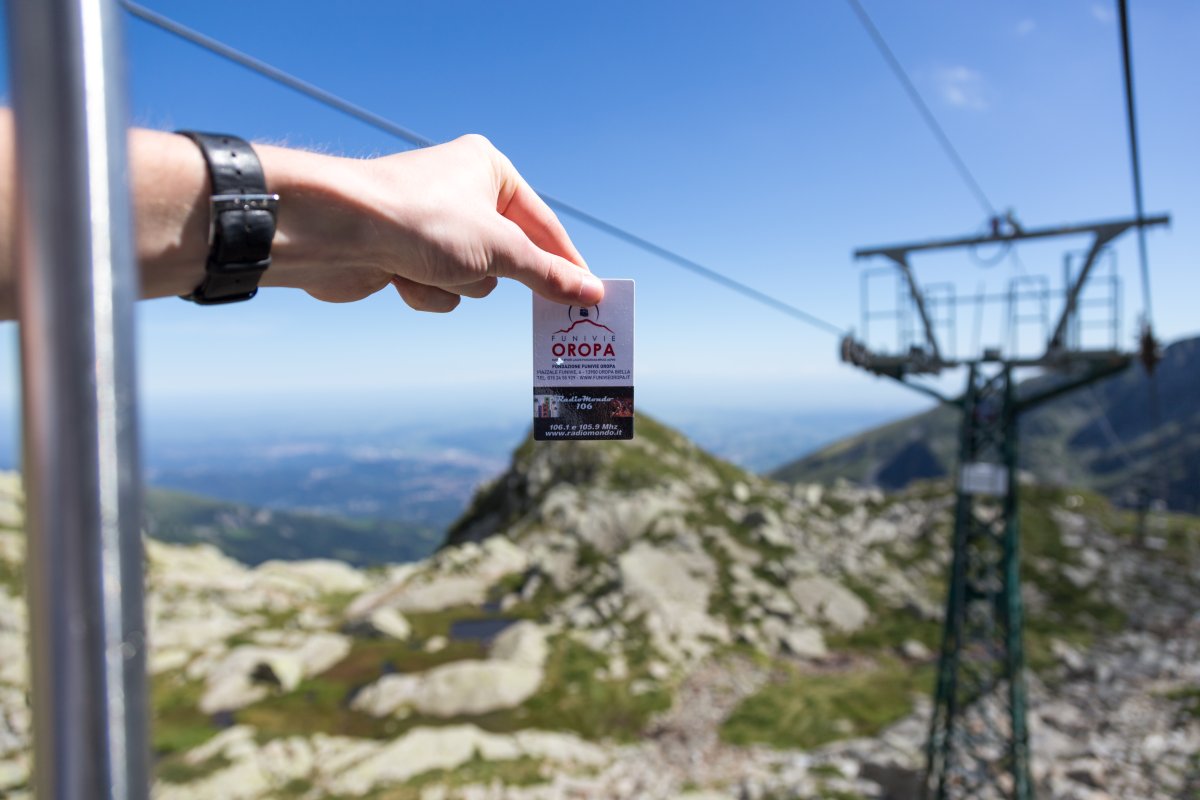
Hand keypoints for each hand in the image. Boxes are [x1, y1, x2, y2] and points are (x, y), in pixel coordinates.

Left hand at [258, 134, 604, 311]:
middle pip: (507, 255)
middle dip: (495, 273)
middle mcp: (460, 190)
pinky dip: (424, 291)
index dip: (566, 262)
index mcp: (488, 169)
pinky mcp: (403, 253)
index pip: (543, 224)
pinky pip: (437, 288)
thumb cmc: (420, 222)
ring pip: (472, 278)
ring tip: (429, 267)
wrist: (335, 230)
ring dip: (455, 285)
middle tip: (535, 307)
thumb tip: (592, 291)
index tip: (590, 295)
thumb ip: (548, 274)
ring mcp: (430, 224)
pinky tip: (400, 277)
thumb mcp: (500, 250)